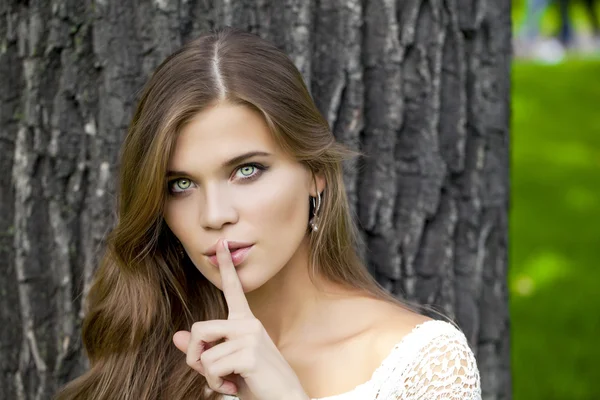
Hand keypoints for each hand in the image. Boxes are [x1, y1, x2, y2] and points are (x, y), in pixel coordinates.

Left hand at [173, 239, 308, 399]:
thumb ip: (203, 351)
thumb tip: (177, 337)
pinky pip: (212, 367)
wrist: (284, 398)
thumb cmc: (256, 382)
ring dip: (209, 376)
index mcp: (245, 322)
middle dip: (194, 356)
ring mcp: (250, 336)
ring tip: (229, 383)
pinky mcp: (250, 353)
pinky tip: (235, 387)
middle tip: (209, 374)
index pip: (233, 290)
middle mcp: (248, 324)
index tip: (221, 243)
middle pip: (199, 329)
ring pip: (204, 354)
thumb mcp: (225, 365)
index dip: (225, 267)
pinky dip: (217, 384)